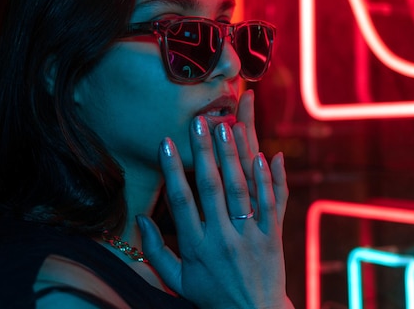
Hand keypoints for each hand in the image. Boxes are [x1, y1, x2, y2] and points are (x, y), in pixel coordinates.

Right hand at [138, 90, 292, 308]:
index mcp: (197, 247)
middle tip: (199, 122)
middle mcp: (223, 239)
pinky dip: (269, 180)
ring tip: (227, 126)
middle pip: (212, 188)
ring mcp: (250, 237)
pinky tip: (265, 155)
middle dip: (204, 152)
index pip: (182, 202)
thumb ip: (156, 251)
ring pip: (241, 190)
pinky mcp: (273, 238)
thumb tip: (140, 219)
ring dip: (234, 156)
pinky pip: (272, 205)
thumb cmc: (212, 295)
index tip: (166, 143)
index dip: (173, 170)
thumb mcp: (178, 280)